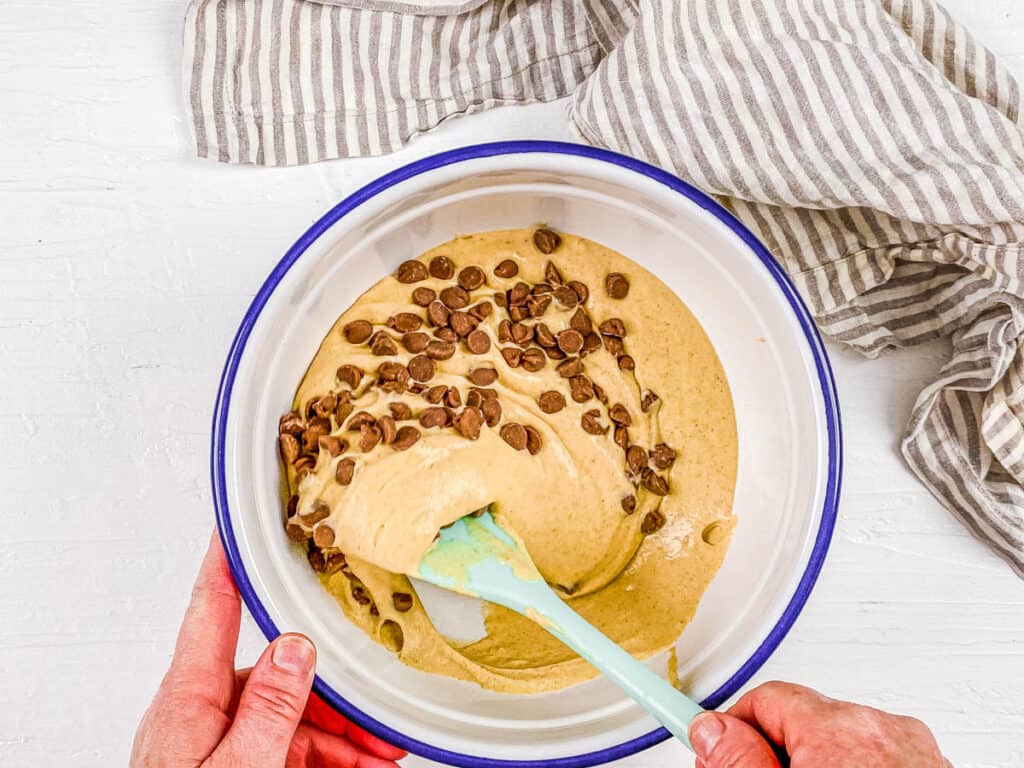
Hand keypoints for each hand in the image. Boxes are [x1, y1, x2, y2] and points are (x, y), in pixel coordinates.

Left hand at [131, 533, 405, 767]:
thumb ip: (267, 710)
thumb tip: (294, 647)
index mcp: (190, 699)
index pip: (212, 607)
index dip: (230, 556)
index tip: (244, 517)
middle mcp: (205, 711)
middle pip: (281, 671)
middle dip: (339, 691)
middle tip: (383, 715)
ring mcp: (224, 740)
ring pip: (298, 715)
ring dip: (347, 733)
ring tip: (387, 751)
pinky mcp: (242, 764)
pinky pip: (296, 748)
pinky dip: (337, 755)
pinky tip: (369, 763)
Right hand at [689, 681, 950, 766]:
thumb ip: (740, 764)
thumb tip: (712, 730)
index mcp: (837, 730)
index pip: (763, 700)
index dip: (730, 729)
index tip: (702, 740)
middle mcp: (881, 730)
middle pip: (801, 722)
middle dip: (772, 755)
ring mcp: (914, 751)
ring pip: (839, 745)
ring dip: (813, 766)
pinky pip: (875, 761)